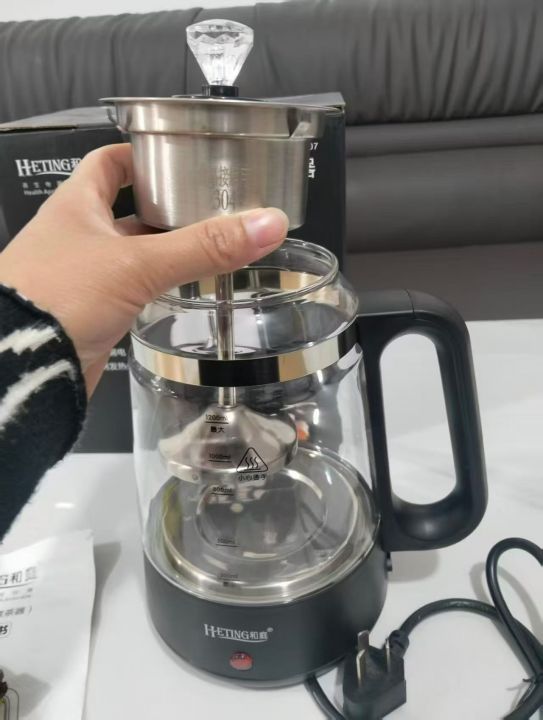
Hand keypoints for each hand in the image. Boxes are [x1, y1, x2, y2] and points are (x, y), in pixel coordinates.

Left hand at [0, 144, 287, 394]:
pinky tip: (179, 290)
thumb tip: (265, 223)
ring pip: (130, 252)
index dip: (142, 155)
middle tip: (208, 205)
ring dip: (162, 250)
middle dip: (165, 207)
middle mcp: (77, 235)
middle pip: (126, 208)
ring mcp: (82, 274)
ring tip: (207, 246)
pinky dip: (153, 286)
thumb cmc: (58, 298)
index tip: (177, 155)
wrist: (23, 365)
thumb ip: (203, 246)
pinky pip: (128, 288)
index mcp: (77, 205)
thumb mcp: (138, 263)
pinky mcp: (91, 311)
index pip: (109, 162)